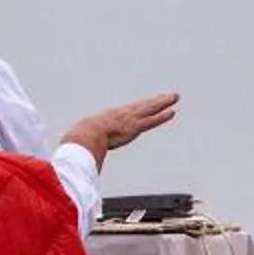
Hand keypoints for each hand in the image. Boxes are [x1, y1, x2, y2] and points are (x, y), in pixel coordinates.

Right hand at [63, 90, 178, 163]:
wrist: (83, 137)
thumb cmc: (79, 141)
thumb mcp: (83, 142)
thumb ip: (87, 149)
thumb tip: (81, 159)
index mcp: (111, 118)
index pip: (129, 113)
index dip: (140, 108)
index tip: (148, 104)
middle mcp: (121, 116)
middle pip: (142, 106)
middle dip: (155, 101)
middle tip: (168, 95)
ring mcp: (128, 120)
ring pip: (149, 109)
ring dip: (162, 102)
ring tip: (174, 96)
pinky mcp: (133, 127)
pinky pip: (150, 121)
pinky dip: (161, 116)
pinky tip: (172, 111)